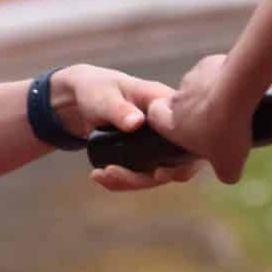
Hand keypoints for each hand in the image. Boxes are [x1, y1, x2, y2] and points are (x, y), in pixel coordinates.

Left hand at [45, 65, 199, 192]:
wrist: (82, 98)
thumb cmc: (97, 89)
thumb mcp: (104, 97)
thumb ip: (119, 109)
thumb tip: (137, 122)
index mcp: (168, 105)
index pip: (189, 136)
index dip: (183, 160)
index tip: (159, 173)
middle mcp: (170, 127)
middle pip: (175, 163)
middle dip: (145, 178)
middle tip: (111, 173)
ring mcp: (160, 144)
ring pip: (158, 173)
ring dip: (130, 182)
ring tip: (99, 175)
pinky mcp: (147, 156)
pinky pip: (143, 176)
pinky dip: (122, 182)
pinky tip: (100, 175)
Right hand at [143, 53, 256, 183]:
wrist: (239, 90)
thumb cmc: (227, 130)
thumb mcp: (228, 166)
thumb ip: (224, 172)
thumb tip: (229, 173)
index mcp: (168, 120)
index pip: (155, 118)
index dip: (165, 124)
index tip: (182, 132)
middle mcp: (177, 97)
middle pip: (180, 103)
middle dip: (197, 112)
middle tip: (220, 123)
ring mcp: (194, 77)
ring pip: (201, 87)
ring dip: (215, 95)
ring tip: (238, 107)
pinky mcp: (212, 62)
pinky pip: (219, 72)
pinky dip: (229, 80)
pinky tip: (247, 90)